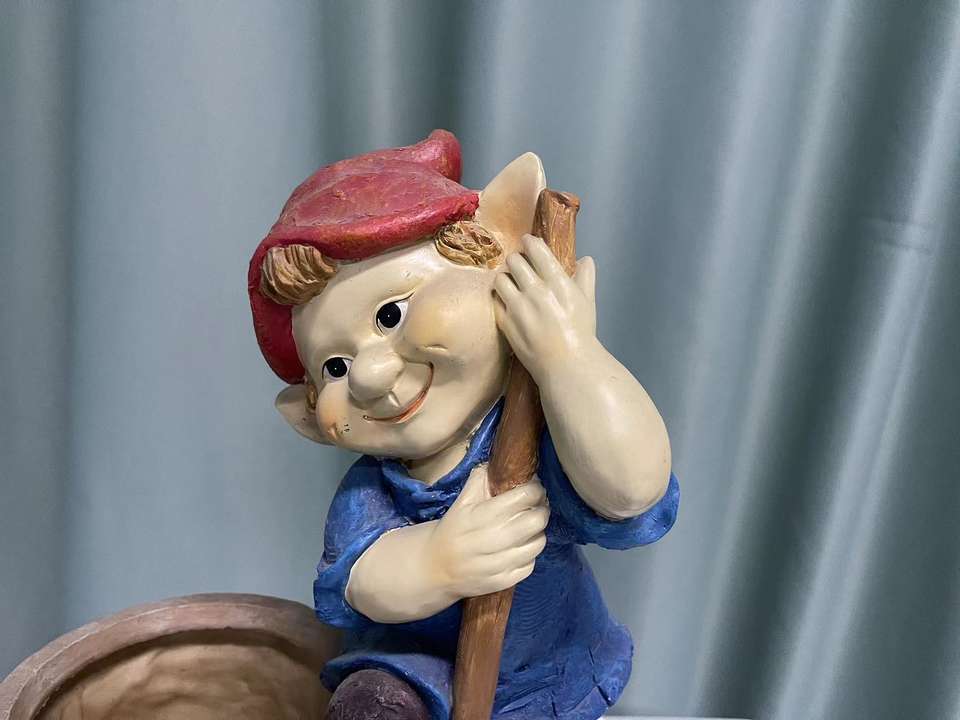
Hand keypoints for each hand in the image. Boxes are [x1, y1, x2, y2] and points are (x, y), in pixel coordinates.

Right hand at [429, 463, 548, 598]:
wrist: (435, 566)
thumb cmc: (452, 528)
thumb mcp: (462, 500)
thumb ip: (481, 479)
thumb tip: (501, 460)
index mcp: (484, 514)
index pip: (526, 496)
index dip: (535, 490)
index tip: (533, 489)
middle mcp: (494, 538)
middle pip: (538, 519)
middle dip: (541, 509)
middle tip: (535, 507)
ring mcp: (500, 563)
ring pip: (538, 543)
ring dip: (538, 533)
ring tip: (528, 528)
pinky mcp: (503, 581)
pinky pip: (531, 564)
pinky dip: (529, 554)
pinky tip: (520, 548)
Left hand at [493, 234, 596, 378]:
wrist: (565, 365)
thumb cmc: (580, 333)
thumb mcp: (587, 302)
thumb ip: (585, 278)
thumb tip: (585, 260)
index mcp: (558, 282)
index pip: (536, 250)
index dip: (529, 242)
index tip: (527, 242)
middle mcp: (536, 291)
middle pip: (514, 261)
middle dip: (516, 259)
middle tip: (518, 263)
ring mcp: (518, 307)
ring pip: (500, 278)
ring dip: (505, 276)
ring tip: (510, 281)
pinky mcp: (505, 322)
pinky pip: (495, 299)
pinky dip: (499, 296)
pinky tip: (506, 300)